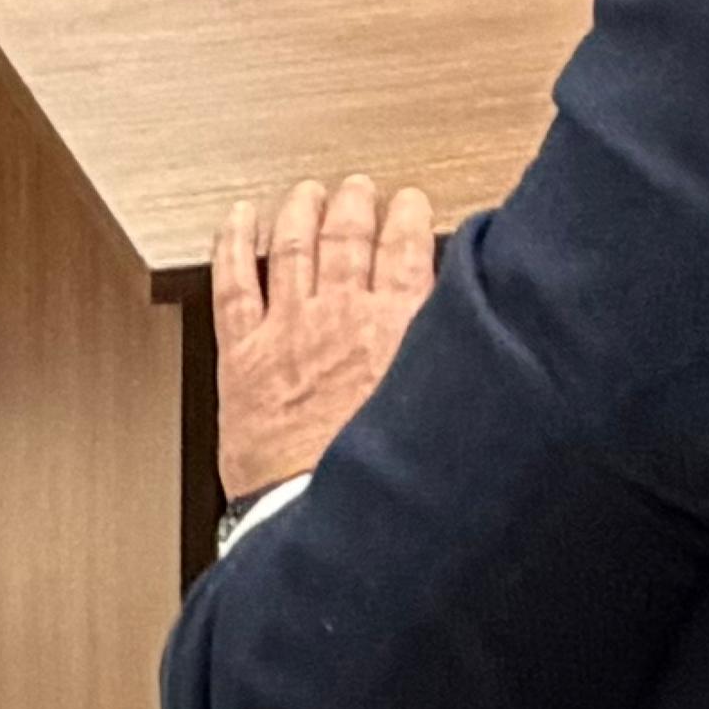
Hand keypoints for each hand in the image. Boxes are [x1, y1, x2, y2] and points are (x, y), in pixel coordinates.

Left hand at [210, 175, 440, 501]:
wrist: (324, 518)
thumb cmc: (388, 480)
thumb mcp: (445, 415)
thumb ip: (452, 365)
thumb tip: (473, 343)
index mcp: (400, 328)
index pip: (407, 250)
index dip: (408, 219)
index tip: (411, 205)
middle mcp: (344, 317)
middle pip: (349, 240)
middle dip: (356, 207)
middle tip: (360, 190)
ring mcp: (289, 329)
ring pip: (295, 247)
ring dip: (302, 212)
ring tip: (307, 193)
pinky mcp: (243, 355)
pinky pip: (234, 282)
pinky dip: (234, 243)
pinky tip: (237, 221)